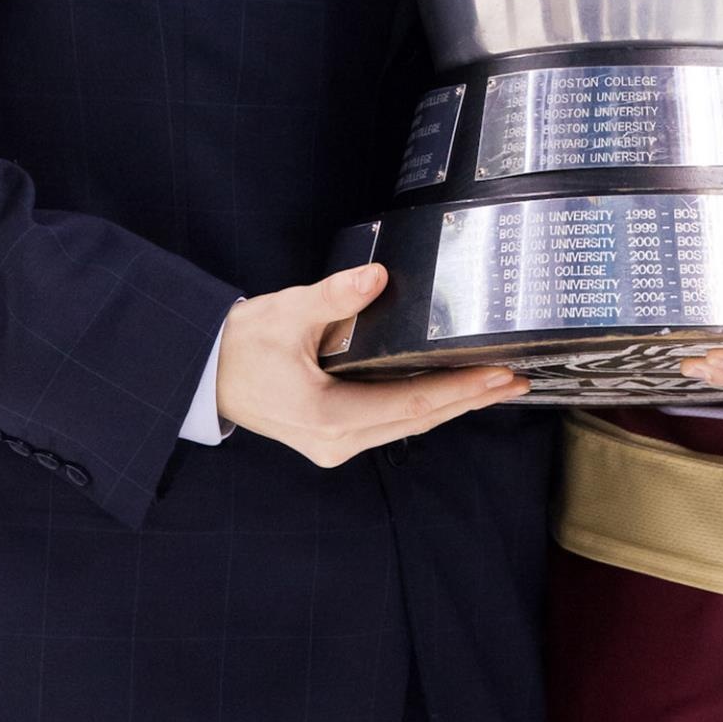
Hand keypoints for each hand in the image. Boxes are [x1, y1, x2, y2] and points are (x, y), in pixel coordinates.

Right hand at [216, 265, 528, 467]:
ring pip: (408, 425)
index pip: (412, 404)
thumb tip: (376, 277)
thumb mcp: (286, 313)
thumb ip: (334, 296)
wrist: (205, 372)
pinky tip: (450, 392)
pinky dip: (425, 406)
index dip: (460, 390)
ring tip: (495, 385)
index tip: (498, 375)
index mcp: (329, 416)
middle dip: (470, 400)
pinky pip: (391, 422)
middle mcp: (338, 440)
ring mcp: (336, 444)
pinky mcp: (334, 436)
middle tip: (516, 380)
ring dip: (453, 405)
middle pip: (419, 420)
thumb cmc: (241, 344)